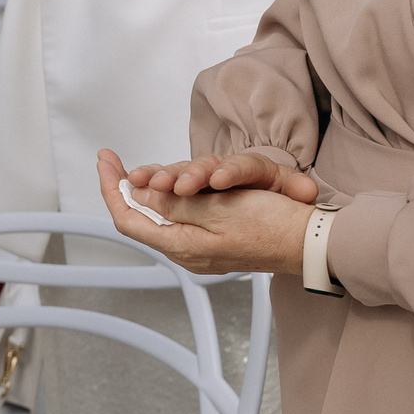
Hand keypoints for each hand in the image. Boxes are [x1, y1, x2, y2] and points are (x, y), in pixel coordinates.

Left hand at [97, 149, 310, 277]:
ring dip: (149, 190)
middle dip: (125, 187)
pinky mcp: (213, 241)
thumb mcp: (218, 209)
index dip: (111, 189)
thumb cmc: (270, 225)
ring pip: (160, 215)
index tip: (104, 161)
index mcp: (182, 246)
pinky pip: (181, 217)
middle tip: (113, 161)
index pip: (128, 219)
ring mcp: (199, 249)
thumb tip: (137, 195)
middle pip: (140, 217)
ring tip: (140, 170)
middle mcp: (186, 252)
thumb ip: (173, 204)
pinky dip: (170, 197)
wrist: (308, 243)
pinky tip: (170, 184)